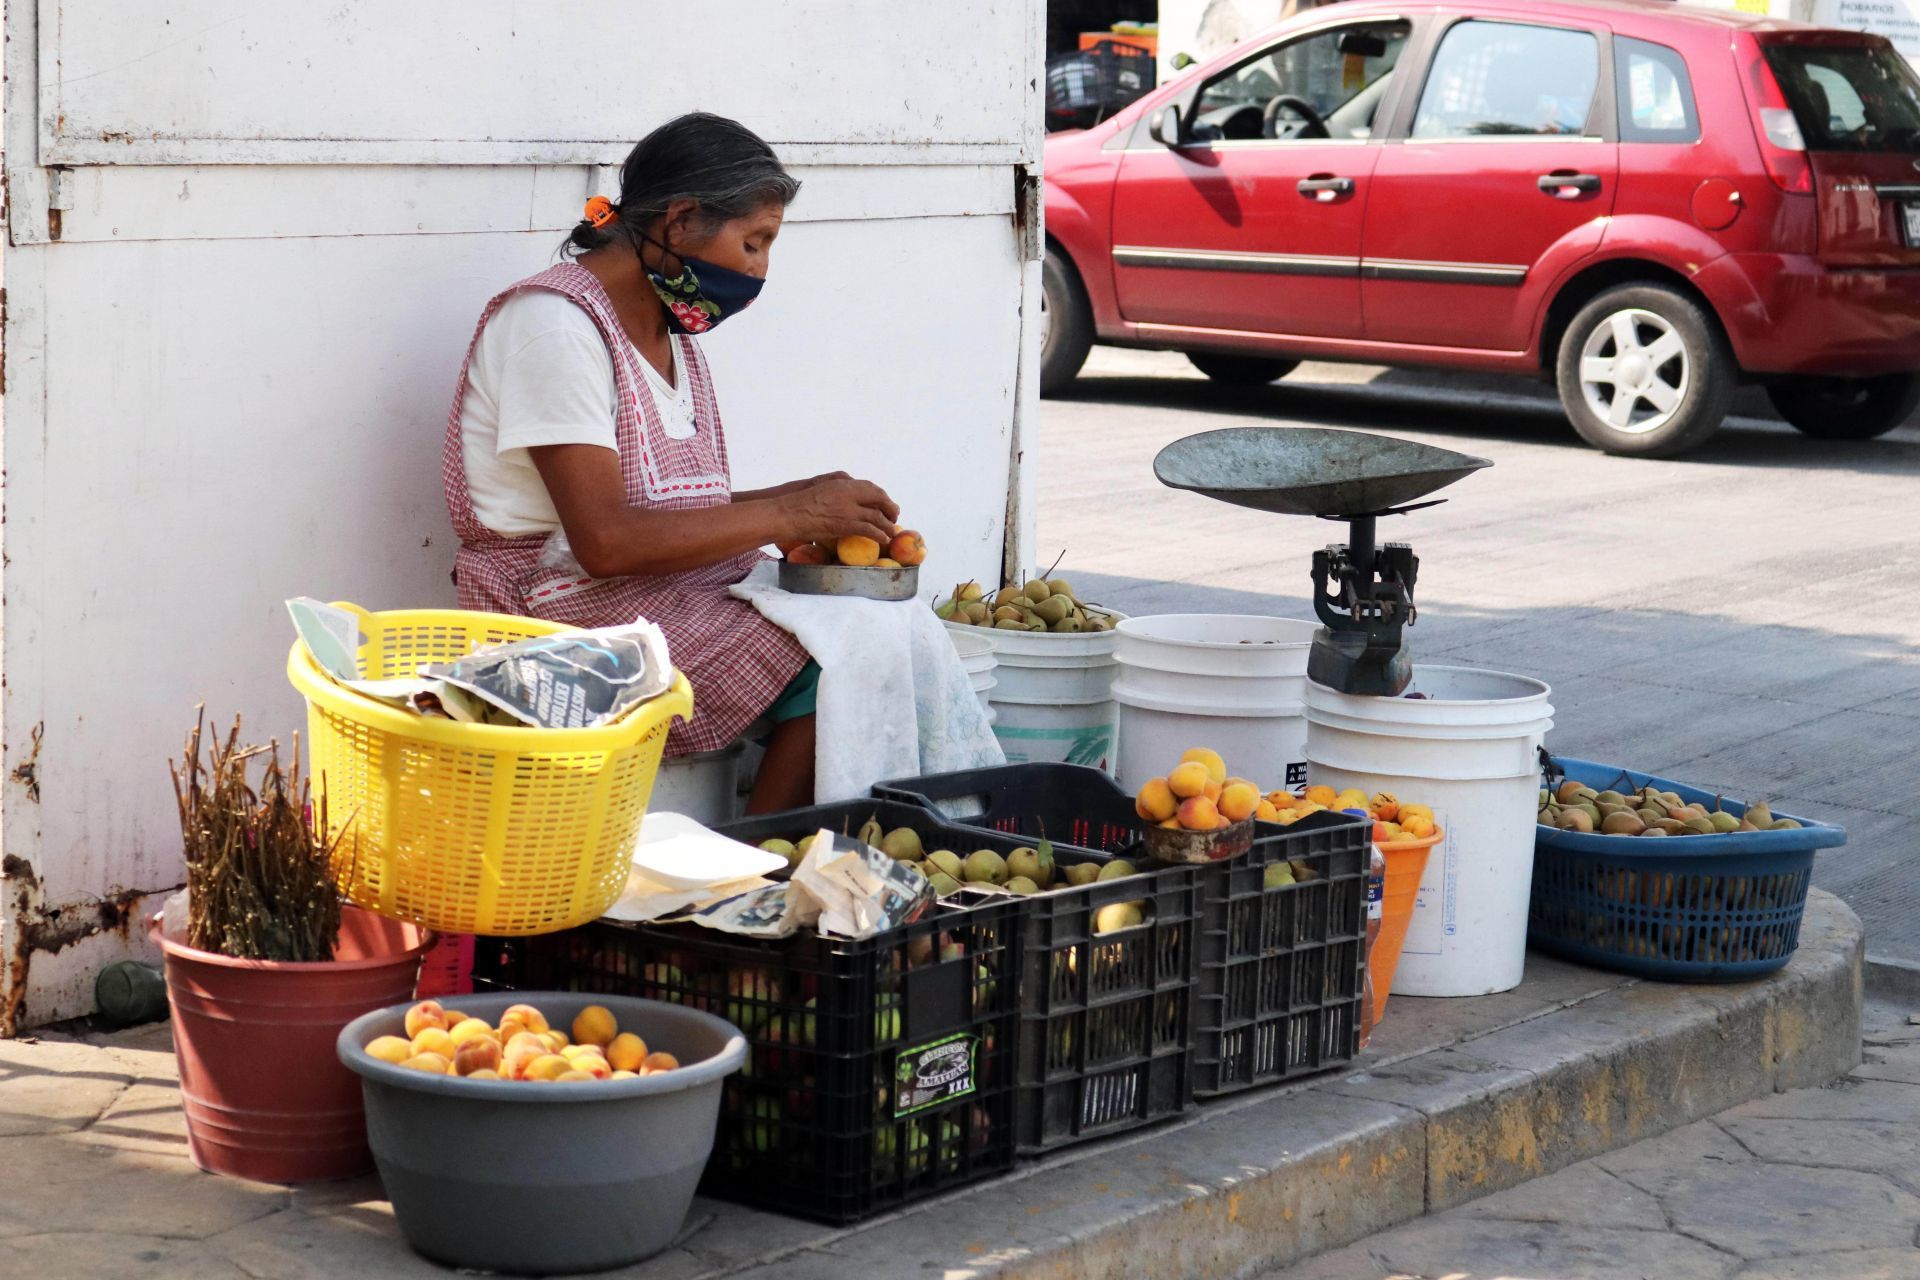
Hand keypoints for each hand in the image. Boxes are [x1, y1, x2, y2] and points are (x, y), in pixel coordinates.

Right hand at [781, 477, 898, 546]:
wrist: (789, 514)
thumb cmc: (799, 503)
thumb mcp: (821, 486)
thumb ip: (837, 488)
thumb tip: (850, 488)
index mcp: (842, 482)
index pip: (870, 487)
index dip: (881, 496)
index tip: (885, 503)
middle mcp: (849, 492)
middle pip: (878, 498)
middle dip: (889, 508)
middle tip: (894, 516)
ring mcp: (849, 508)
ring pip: (877, 515)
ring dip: (888, 524)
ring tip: (891, 531)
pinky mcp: (846, 524)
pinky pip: (870, 529)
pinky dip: (880, 534)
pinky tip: (884, 539)